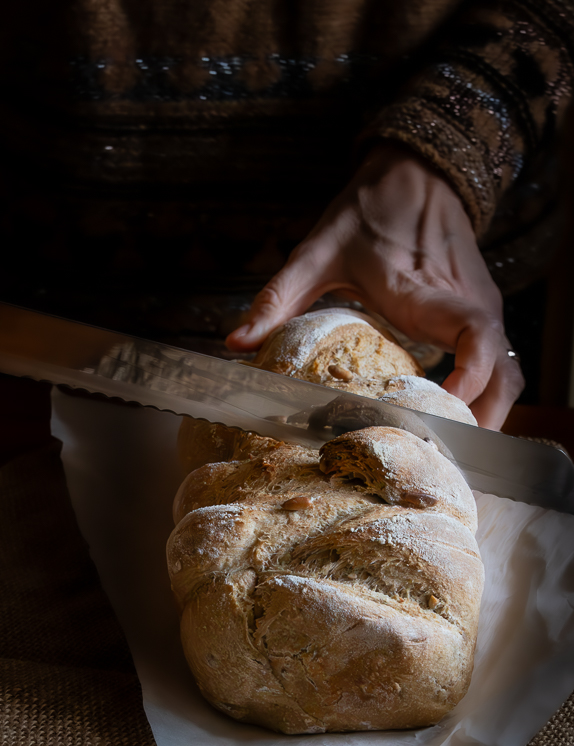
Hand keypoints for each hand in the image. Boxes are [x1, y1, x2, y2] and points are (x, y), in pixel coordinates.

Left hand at [226, 143, 523, 428]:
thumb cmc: (368, 211)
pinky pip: (499, 368)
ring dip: (489, 419)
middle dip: (483, 423)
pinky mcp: (481, 318)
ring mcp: (481, 313)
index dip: (470, 378)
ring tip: (451, 456)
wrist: (417, 172)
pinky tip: (453, 426)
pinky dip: (485, 402)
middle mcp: (469, 306)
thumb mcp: (318, 251)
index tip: (443, 409)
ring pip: (508, 379)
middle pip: (504, 378)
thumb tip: (235, 341)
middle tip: (442, 460)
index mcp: (430, 292)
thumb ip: (278, 297)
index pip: (476, 338)